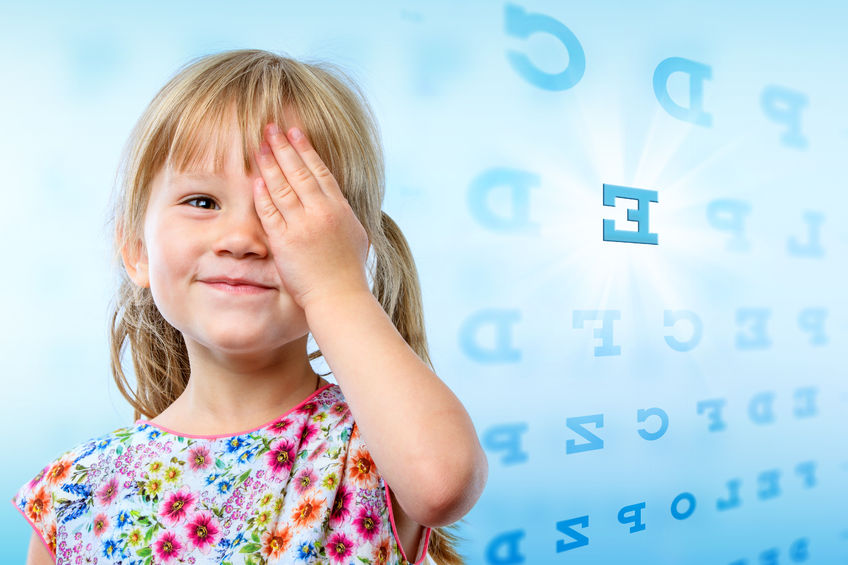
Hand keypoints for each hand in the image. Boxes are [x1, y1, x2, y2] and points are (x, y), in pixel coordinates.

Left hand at [252, 123, 370, 311]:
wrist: (340, 297)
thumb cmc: (348, 273)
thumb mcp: (355, 237)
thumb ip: (343, 216)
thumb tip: (337, 204)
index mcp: (339, 209)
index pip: (320, 171)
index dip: (306, 149)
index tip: (295, 131)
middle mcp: (322, 212)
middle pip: (299, 171)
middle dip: (284, 146)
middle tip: (271, 127)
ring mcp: (302, 226)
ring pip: (282, 186)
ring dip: (270, 163)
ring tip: (258, 145)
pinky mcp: (285, 241)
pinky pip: (270, 212)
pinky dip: (262, 194)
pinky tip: (255, 178)